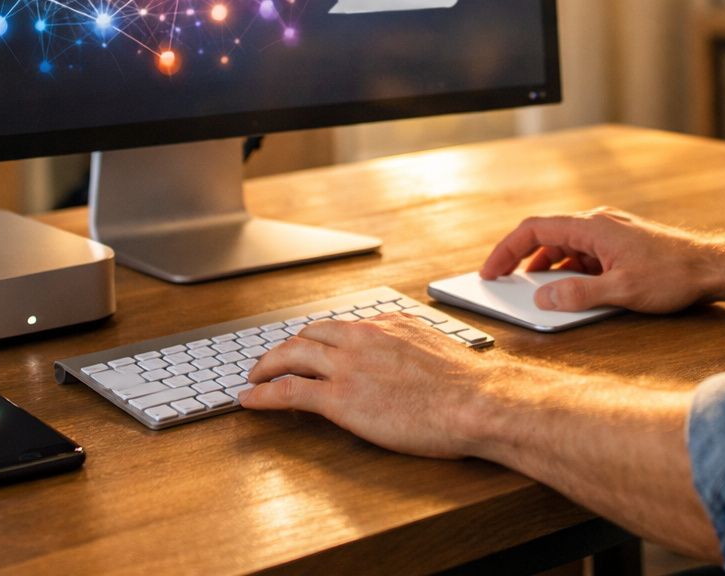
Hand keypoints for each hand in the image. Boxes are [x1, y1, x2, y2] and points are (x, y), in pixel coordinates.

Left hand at [238, 314, 502, 457]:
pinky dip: (262, 394)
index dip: (318, 338)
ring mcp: (348, 366)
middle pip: (308, 334)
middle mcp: (362, 337)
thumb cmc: (468, 385)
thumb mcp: (438, 348)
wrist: (476, 401)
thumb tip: (409, 355)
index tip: (309, 345)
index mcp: (387, 323)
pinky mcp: (340, 399)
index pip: (340, 325)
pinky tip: (248, 400)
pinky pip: (288, 392)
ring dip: (265, 366)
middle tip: (273, 359)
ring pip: (291, 356)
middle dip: (285, 347)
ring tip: (253, 377)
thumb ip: (413, 346)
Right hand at [480, 207, 724, 313]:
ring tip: (534, 292)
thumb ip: (577, 295)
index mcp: (591, 226)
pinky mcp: (620, 245)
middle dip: (521, 260)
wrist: (712, 268)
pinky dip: (569, 270)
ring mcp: (610, 233)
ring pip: (565, 246)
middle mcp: (597, 223)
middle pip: (546, 235)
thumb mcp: (621, 291)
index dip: (506, 250)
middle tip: (502, 283)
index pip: (534, 229)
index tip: (489, 271)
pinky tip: (570, 290)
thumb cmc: (672, 275)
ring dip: (546, 267)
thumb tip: (541, 298)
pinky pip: (584, 254)